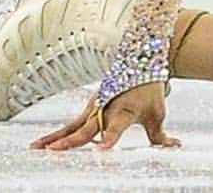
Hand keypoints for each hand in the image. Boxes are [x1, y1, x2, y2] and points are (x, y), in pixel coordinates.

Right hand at [29, 83, 180, 152]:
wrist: (139, 60)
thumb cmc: (149, 88)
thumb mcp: (157, 113)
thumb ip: (161, 136)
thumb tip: (176, 147)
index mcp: (124, 111)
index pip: (116, 127)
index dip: (110, 138)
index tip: (102, 149)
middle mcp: (105, 108)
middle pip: (86, 128)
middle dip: (70, 141)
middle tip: (53, 152)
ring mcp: (94, 107)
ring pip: (72, 126)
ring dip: (55, 138)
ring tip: (36, 149)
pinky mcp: (89, 108)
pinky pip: (71, 124)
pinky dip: (56, 134)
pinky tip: (42, 145)